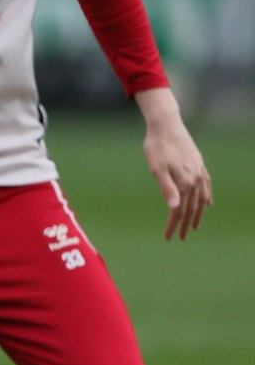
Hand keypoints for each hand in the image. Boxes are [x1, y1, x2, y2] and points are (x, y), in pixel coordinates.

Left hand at [142, 121, 210, 241]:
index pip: (179, 210)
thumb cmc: (157, 148)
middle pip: (192, 207)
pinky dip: (206, 196)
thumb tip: (175, 208)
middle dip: (186, 224)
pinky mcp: (199, 165)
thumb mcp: (157, 169)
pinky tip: (208, 203)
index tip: (168, 238)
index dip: (174, 225)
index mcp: (184, 182)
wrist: (166, 126)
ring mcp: (199, 172)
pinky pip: (206, 186)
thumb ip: (167, 188)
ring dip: (198, 213)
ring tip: (195, 226)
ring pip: (201, 198)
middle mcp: (195, 179)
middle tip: (181, 238)